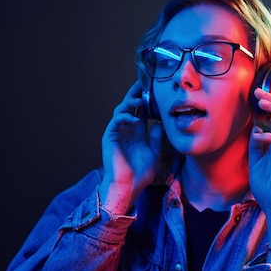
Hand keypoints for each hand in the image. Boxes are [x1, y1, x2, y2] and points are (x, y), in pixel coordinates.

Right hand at [99, 81, 162, 213]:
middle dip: (136, 95)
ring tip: (140, 100)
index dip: (146, 101)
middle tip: (143, 84)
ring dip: (130, 103)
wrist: (128, 187)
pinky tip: (134, 118)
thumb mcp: (154, 154)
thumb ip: (156, 139)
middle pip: (129, 107)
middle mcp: (126, 131)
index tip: (154, 91)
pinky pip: (116, 121)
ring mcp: (117, 133)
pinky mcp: (110, 137)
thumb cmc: (140, 174)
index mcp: (136, 134)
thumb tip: (160, 124)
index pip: (141, 112)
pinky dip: (124, 117)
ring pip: (121, 111)